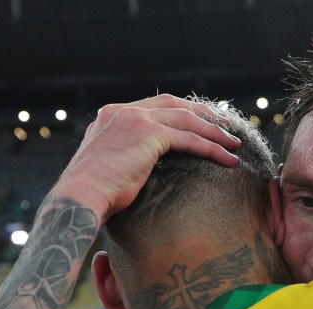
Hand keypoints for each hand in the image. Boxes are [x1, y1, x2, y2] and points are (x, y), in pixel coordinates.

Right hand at [51, 94, 241, 220]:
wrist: (78, 198)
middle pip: (174, 105)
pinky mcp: (148, 134)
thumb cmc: (91, 196)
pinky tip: (228, 159)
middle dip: (203, 114)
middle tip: (225, 125)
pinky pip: (190, 139)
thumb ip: (124, 157)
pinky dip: (212, 148)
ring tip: (234, 144)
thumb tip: (139, 169)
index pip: (154, 106)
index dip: (181, 112)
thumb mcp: (107, 167)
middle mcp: (122, 111)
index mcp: (111, 115)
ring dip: (214, 131)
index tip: (200, 121)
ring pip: (187, 120)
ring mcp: (135, 119)